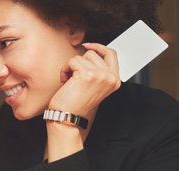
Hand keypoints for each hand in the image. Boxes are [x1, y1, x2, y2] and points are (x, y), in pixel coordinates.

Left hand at [45, 43, 120, 161]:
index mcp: (114, 80)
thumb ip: (98, 71)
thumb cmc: (75, 103)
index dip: (98, 47)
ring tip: (70, 82)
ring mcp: (100, 75)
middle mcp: (110, 77)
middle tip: (74, 79)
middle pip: (93, 54)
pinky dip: (64, 70)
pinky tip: (65, 81)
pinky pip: (72, 61)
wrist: (66, 117)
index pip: (111, 54)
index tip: (87, 45)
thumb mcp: (93, 85)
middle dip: (79, 63)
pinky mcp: (87, 74)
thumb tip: (91, 51)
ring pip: (81, 56)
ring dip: (71, 67)